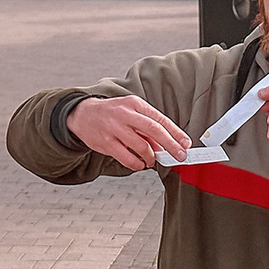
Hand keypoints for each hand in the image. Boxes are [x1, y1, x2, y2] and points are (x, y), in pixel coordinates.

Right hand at [67, 95, 191, 169]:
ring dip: (152, 158)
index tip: (186, 144)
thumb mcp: (131, 111)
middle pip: (154, 131)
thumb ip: (147, 126)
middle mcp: (126, 114)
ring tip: (152, 160)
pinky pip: (127, 158)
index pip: (160, 119)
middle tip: (179, 155)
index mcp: (135, 104)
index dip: (175, 133)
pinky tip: (140, 163)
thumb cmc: (112, 113)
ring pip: (142, 147)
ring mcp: (115, 129)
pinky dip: (137, 164)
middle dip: (170, 145)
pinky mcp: (106, 142)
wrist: (83, 114)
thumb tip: (166, 144)